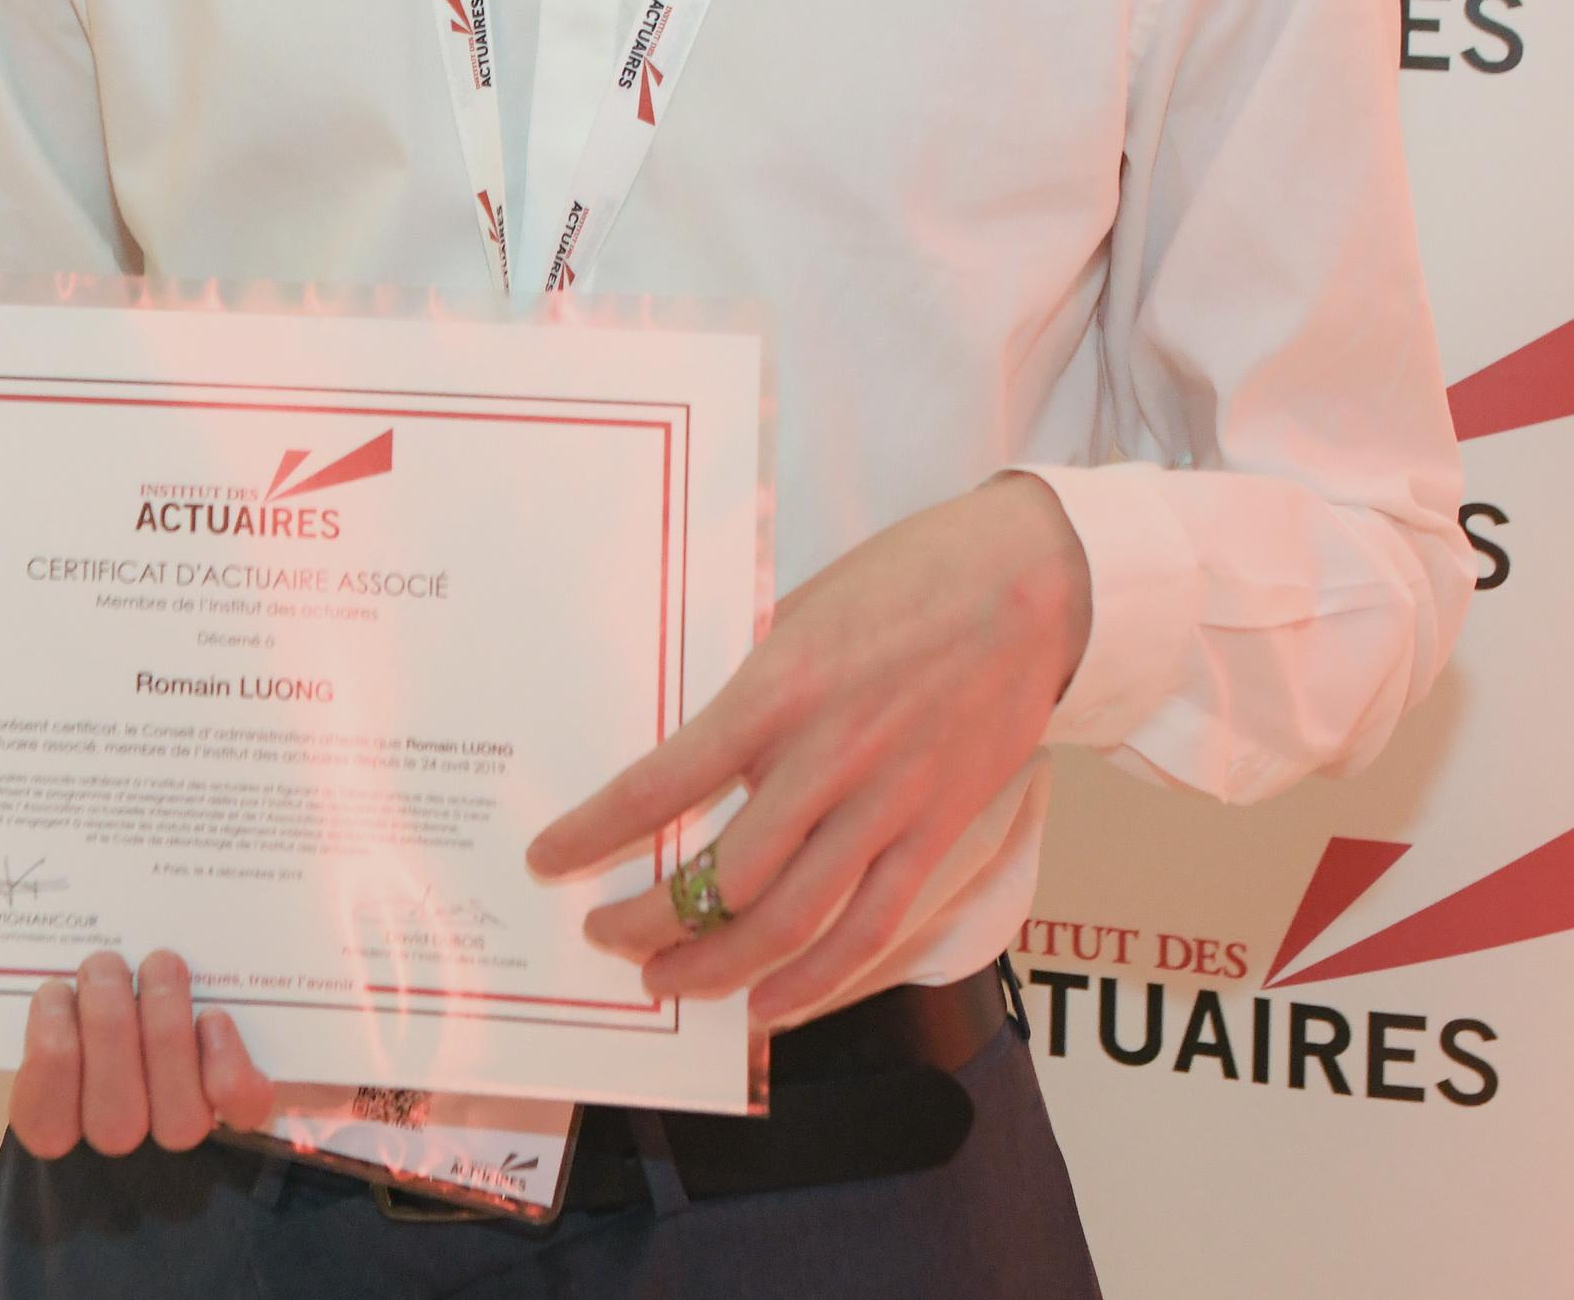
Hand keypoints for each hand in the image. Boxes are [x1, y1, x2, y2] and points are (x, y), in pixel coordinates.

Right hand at [8, 948, 274, 1157]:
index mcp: (61, 1129)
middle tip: (104, 964)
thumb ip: (57, 1010)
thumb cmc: (103, 1022)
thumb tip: (59, 983)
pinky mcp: (239, 1116)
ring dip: (165, 1024)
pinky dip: (226, 1057)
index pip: (44, 1121)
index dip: (48, 1052)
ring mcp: (181, 1133)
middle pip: (113, 1111)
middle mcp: (121, 1144)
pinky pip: (236, 1103)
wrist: (178, 1042)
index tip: (54, 991)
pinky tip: (211, 1017)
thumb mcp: (64, 1020)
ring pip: (176, 1111)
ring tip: (158, 964)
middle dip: (108, 1020)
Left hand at [526, 474, 1091, 1026]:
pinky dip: (813, 979)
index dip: (596, 834)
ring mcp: (887, 803)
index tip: (549, 860)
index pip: (664, 782)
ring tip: (668, 982)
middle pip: (722, 875)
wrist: (1031, 584)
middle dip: (649, 920)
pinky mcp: (937, 831)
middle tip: (607, 935)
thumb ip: (751, 683)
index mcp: (780, 688)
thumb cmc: (909, 579)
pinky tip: (767, 1001)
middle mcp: (827, 756)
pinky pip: (869, 926)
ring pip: (790, 919)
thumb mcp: (803, 610)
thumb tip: (689, 744)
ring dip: (717, 966)